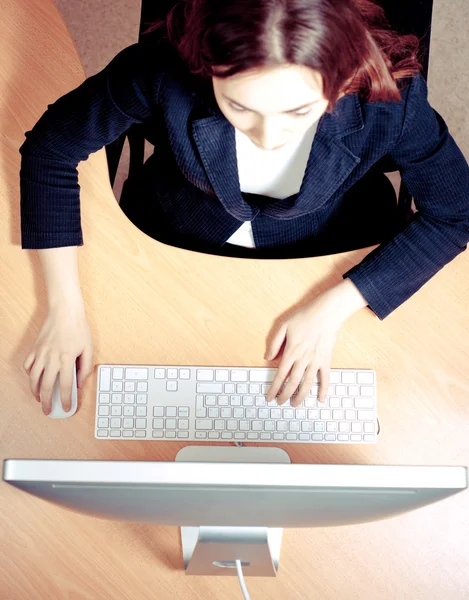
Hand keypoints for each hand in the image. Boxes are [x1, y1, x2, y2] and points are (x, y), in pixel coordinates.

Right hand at [23, 304, 93, 415]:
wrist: (65, 311)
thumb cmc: (79, 328)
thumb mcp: (89, 348)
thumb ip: (85, 368)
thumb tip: (79, 383)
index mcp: (67, 360)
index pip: (64, 386)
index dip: (65, 400)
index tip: (66, 408)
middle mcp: (52, 358)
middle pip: (45, 386)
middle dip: (47, 402)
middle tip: (48, 410)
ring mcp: (41, 353)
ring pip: (33, 378)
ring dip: (34, 391)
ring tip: (39, 399)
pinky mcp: (35, 348)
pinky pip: (28, 365)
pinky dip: (29, 375)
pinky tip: (34, 378)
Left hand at [265, 279, 367, 406]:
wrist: (326, 313)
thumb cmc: (304, 317)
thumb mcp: (283, 326)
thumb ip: (274, 343)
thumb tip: (267, 358)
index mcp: (290, 352)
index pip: (280, 375)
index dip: (274, 388)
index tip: (269, 397)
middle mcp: (303, 359)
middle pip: (292, 383)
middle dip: (285, 395)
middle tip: (280, 403)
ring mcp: (316, 361)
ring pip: (307, 384)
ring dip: (301, 396)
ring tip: (295, 405)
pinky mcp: (326, 360)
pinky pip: (325, 378)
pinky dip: (323, 390)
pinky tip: (320, 400)